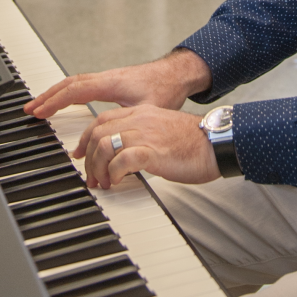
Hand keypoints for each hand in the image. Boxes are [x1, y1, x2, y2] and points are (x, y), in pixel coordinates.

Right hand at [23, 48, 210, 119]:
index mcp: (110, 83)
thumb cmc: (166, 89)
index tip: (39, 112)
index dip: (55, 102)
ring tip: (39, 106)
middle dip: (47, 97)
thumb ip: (130, 125)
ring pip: (73, 82)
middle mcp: (105, 78)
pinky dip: (66, 92)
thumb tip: (114, 146)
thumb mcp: (149, 109)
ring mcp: (106, 78)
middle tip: (29, 109)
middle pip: (68, 84)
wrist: (176, 74)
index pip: (75, 90)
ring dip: (55, 93)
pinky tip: (62, 100)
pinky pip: (81, 84)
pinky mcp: (110, 81)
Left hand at [74, 104, 218, 190]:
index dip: (85, 139)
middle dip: (88, 159)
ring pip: (104, 145)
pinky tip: (118, 182)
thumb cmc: (192, 143)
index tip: (80, 155)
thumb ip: (141, 136)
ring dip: (99, 168)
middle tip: (92, 178)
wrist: (215, 143)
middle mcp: (139, 120)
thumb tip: (123, 155)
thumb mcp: (161, 131)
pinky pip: (122, 160)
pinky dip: (114, 173)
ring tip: (105, 183)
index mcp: (141, 113)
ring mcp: (145, 134)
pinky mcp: (153, 152)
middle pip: (97, 133)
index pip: (101, 120)